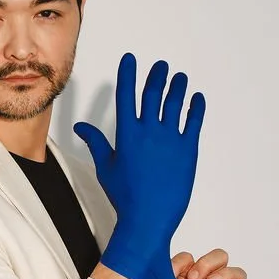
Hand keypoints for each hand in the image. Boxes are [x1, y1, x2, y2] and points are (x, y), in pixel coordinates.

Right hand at [75, 54, 204, 278]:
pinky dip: (196, 107)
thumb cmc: (125, 196)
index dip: (128, 74)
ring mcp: (170, 139)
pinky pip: (194, 122)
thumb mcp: (106, 167)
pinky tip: (197, 99)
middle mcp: (149, 131)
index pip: (126, 95)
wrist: (149, 218)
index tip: (130, 59)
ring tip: (180, 77)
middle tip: (160, 65)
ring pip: (175, 104)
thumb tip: (80, 128)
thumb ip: (96, 143)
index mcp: (127, 134)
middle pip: (153, 94)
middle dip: (156, 76)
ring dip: (177, 87)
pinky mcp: (187, 150)